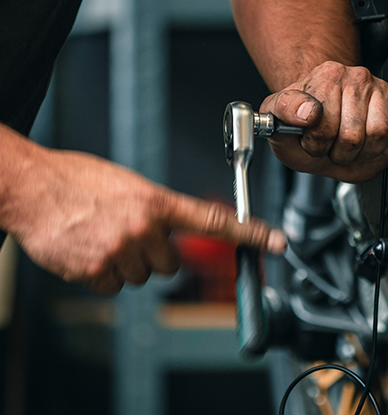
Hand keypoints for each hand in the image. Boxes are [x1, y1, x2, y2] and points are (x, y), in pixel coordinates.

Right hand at [1, 139, 285, 293]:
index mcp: (158, 201)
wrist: (33, 188)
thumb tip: (169, 230)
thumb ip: (155, 208)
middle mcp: (145, 228)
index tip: (277, 243)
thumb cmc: (79, 179)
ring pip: (142, 276)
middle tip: (130, 233)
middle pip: (172, 263)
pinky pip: (114, 286)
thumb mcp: (128, 184)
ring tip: (103, 236)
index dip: (251, 234)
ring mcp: (121, 251)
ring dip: (128, 263)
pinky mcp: (96, 272)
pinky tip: (88, 250)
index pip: (215, 221)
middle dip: (156, 253)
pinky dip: (103, 275)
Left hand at [260, 62, 387, 182]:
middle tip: (333, 147)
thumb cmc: (303, 125)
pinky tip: (375, 142)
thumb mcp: (277, 119)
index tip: (312, 142)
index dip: (316, 144)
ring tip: (352, 147)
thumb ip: (282, 111)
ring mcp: (380, 88)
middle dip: (340, 153)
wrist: (322, 126)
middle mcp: (356, 77)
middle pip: (353, 135)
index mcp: (325, 76)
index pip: (323, 124)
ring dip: (364, 152)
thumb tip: (308, 112)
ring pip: (379, 134)